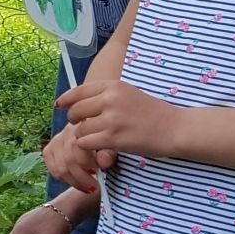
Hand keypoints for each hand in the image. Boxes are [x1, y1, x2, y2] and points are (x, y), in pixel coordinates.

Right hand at [43, 121, 111, 191]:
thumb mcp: (113, 147)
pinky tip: (75, 181)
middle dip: (82, 178)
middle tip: (95, 188)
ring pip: (59, 167)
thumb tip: (103, 162)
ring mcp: (56, 139)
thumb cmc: (108, 144)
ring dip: (73, 182)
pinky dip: (63, 179)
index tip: (99, 177)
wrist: (98, 139)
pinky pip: (52, 169)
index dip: (88, 165)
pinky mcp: (49, 149)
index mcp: (84, 126)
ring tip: (87, 187)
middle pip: (68, 160)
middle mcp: (67, 130)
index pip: (78, 148)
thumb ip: (109, 154)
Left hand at [60, 79, 180, 158]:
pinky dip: (89, 147)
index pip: (79, 91)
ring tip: (97, 138)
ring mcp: (111, 119)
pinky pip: (86, 143)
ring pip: (79, 129)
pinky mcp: (113, 137)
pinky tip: (99, 147)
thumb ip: (105, 95)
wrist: (175, 128)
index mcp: (113, 86)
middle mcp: (110, 99)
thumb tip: (75, 102)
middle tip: (84, 127)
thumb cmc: (152, 113)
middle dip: (75, 121)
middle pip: (75, 111)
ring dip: (84, 136)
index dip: (66, 100)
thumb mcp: (128, 94)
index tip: (59, 106)